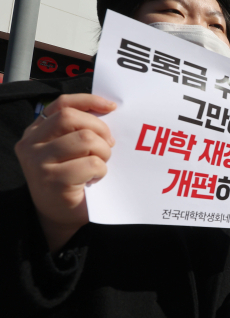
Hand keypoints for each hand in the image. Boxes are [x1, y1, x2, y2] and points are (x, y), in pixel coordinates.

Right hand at [14, 94, 116, 252]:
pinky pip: (90, 163)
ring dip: (103, 151)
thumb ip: (79, 130)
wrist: (60, 216)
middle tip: (109, 144)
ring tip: (102, 163)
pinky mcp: (52, 180)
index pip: (62, 104)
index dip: (88, 101)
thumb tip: (108, 110)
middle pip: (71, 118)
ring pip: (85, 139)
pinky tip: (96, 178)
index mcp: (35, 132)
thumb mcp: (70, 150)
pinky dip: (101, 169)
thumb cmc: (72, 179)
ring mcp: (38, 162)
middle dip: (99, 128)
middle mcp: (31, 144)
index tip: (111, 107)